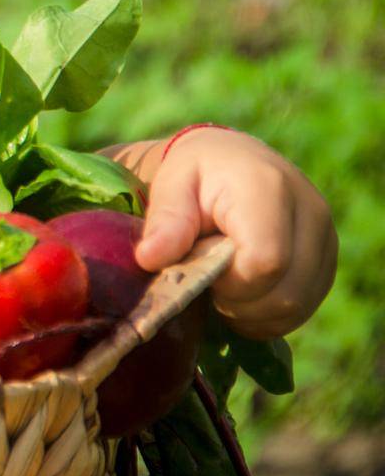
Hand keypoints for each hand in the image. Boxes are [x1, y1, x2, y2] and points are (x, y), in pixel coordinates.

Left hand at [135, 127, 336, 338]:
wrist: (233, 160)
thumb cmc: (195, 174)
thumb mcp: (170, 186)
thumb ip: (165, 222)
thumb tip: (149, 258)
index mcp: (269, 189)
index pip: (265, 261)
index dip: (229, 283)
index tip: (201, 270)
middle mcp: (310, 212)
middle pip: (286, 293)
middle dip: (239, 304)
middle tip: (209, 284)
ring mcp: (326, 237)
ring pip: (297, 305)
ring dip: (253, 314)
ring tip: (223, 287)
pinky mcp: (328, 259)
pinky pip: (304, 307)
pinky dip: (269, 314)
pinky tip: (243, 294)